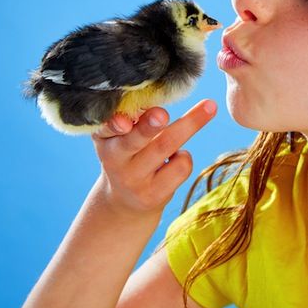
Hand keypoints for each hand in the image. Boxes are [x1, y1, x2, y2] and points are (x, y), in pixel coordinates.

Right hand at [90, 99, 216, 217]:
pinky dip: (185, 155)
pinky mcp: (154, 194)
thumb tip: (157, 107)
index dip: (114, 124)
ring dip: (189, 124)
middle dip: (149, 125)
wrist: (123, 200)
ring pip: (165, 146)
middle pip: (135, 140)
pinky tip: (176, 157)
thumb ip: (130, 118)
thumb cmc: (125, 155)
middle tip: (162, 114)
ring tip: (202, 112)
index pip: (106, 129)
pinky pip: (181, 167)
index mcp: (105, 139)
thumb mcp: (117, 136)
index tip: (123, 121)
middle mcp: (115, 160)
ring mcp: (134, 180)